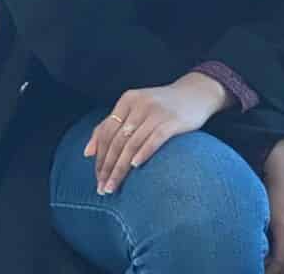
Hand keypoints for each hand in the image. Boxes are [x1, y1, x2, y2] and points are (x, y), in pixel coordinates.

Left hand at [84, 74, 227, 194]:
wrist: (197, 93)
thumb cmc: (162, 106)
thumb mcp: (135, 108)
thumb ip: (111, 125)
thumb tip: (87, 152)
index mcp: (128, 99)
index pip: (106, 132)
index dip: (99, 157)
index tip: (96, 178)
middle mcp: (141, 103)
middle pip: (117, 141)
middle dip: (107, 168)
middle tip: (102, 189)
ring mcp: (157, 111)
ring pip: (132, 144)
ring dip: (120, 169)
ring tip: (113, 186)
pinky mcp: (173, 120)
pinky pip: (155, 139)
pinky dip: (143, 153)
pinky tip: (135, 166)